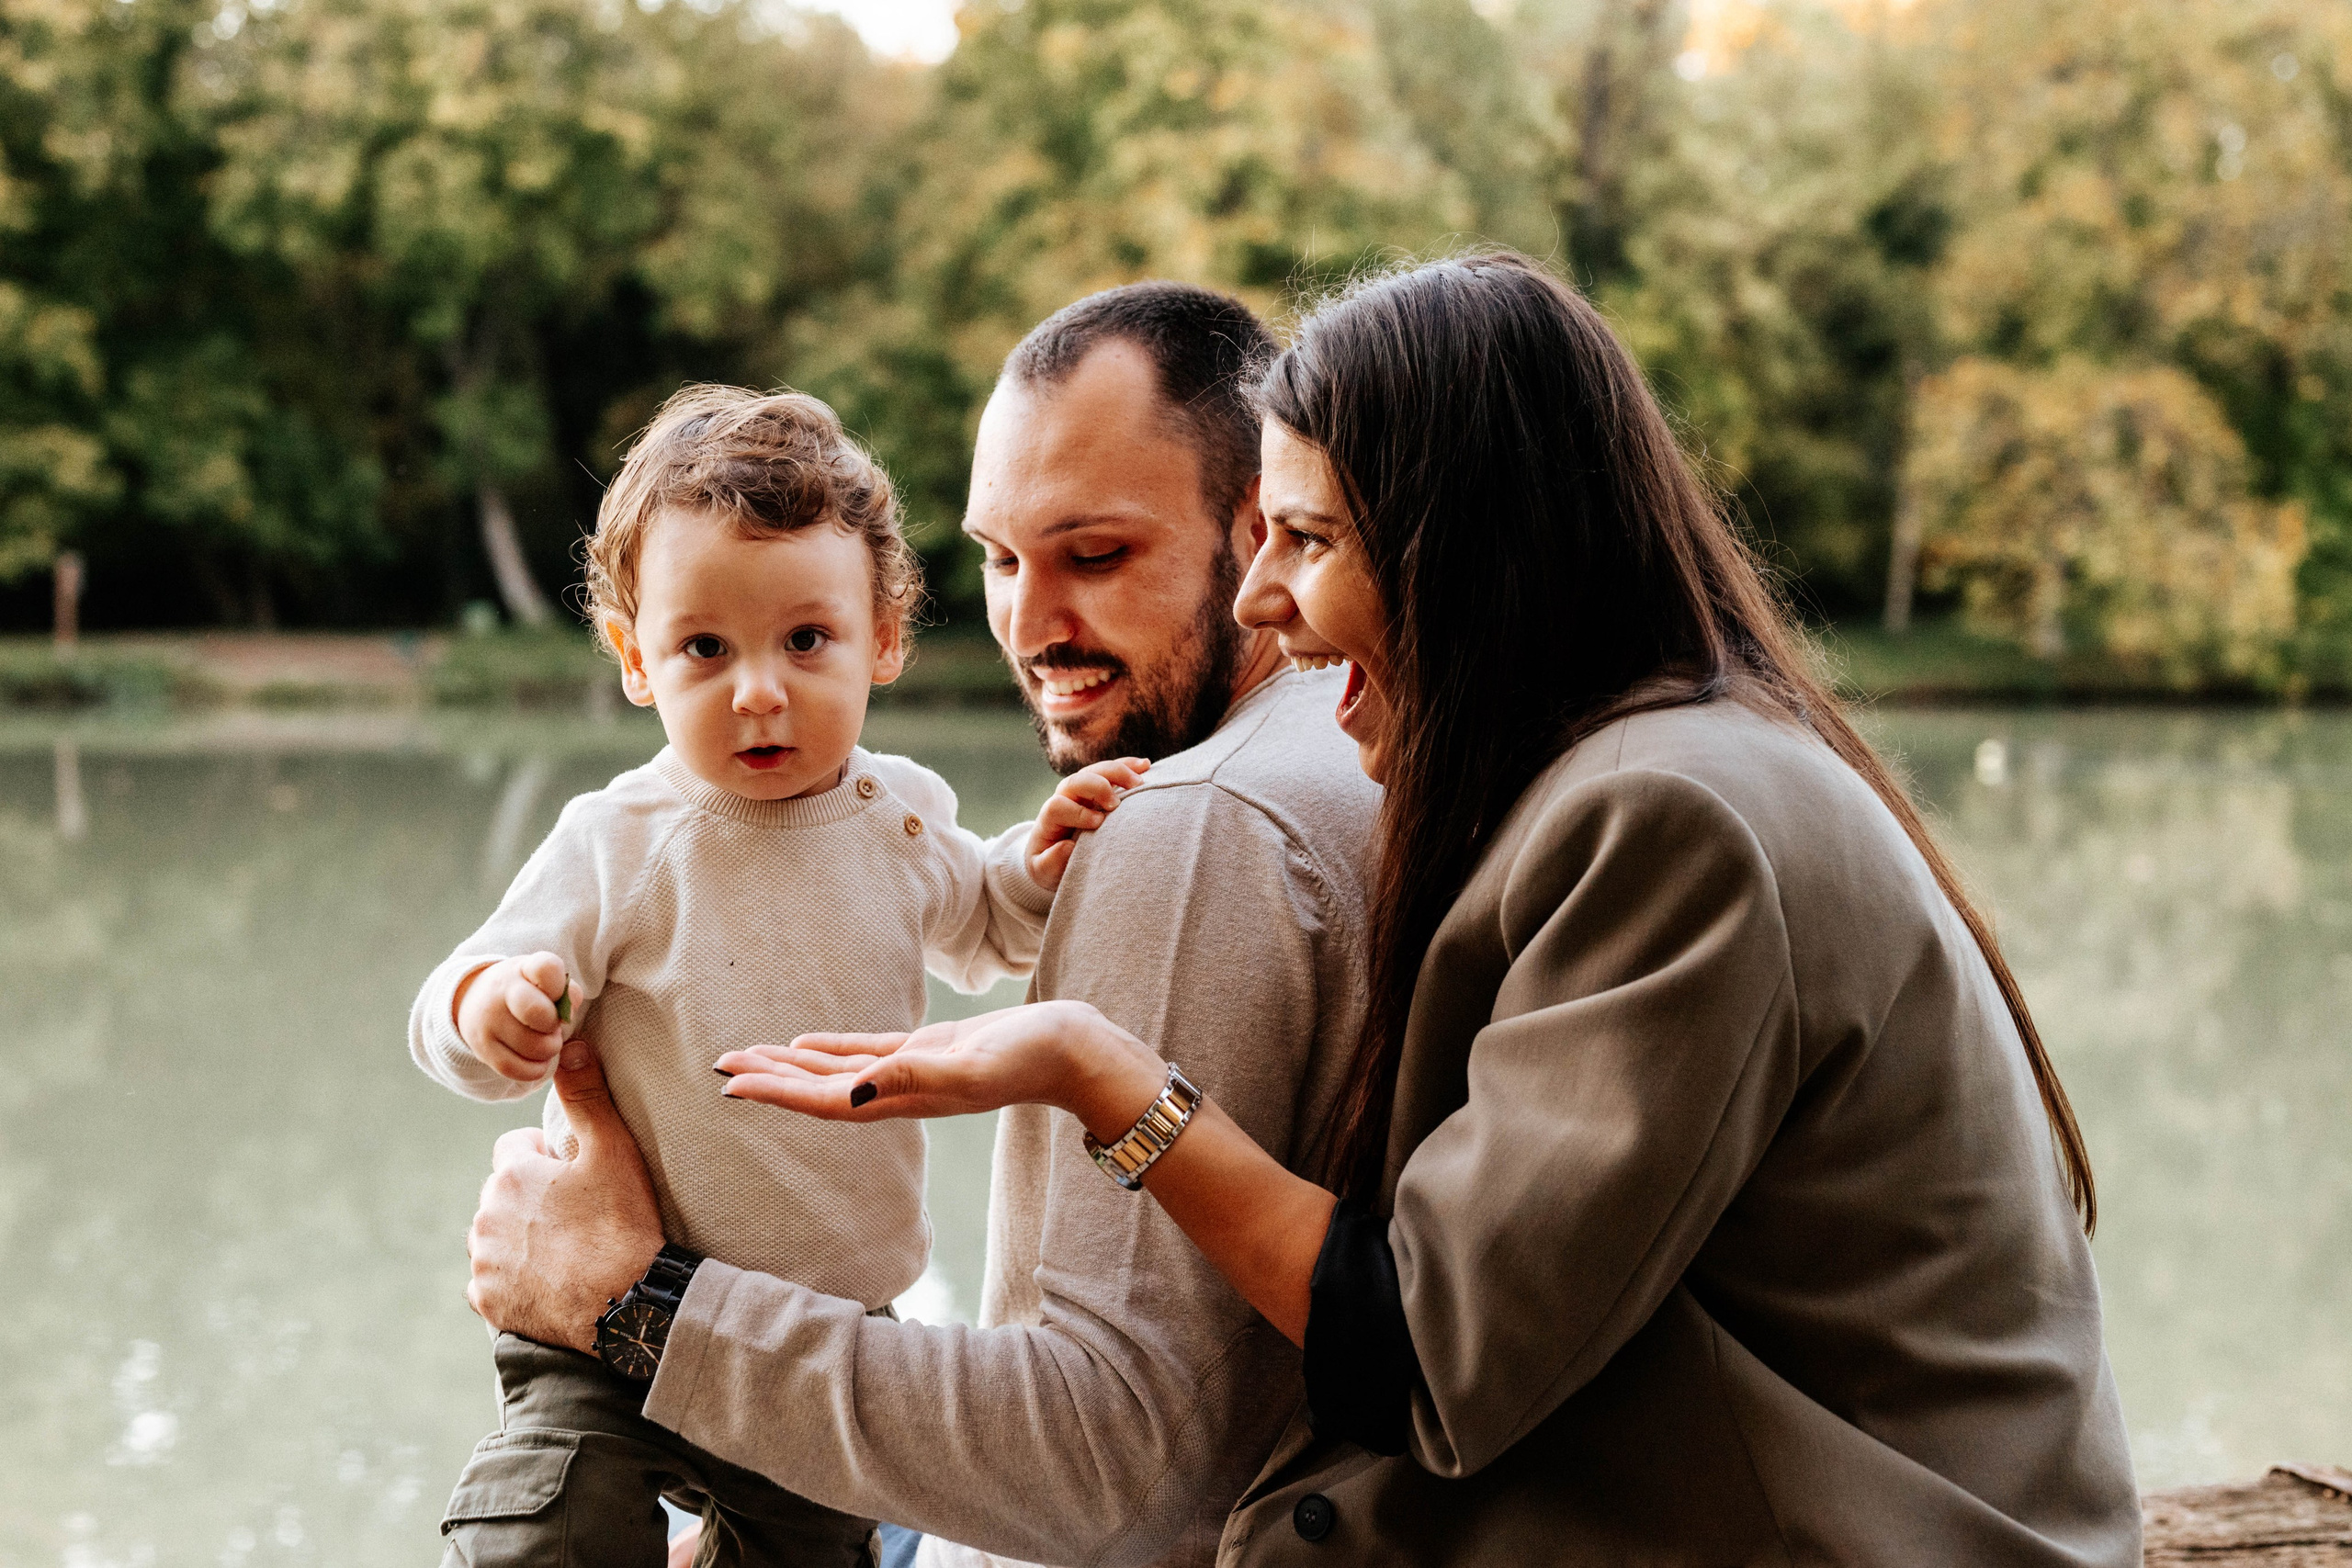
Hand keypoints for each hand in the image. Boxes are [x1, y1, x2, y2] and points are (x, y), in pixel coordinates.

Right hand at [454, 951, 581, 1083]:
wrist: (476, 1000)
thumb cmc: (526, 992)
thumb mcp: (545, 981)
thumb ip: (567, 993)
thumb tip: (568, 1014)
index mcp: (524, 968)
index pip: (547, 969)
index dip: (560, 987)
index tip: (556, 996)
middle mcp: (501, 991)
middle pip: (540, 1013)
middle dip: (554, 1025)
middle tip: (552, 1026)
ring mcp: (488, 1021)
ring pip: (534, 1047)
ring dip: (549, 1049)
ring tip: (545, 1041)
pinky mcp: (483, 1049)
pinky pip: (517, 1070)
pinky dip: (535, 1069)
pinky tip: (536, 1060)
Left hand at [467, 1038, 664, 1352]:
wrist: (625, 1305)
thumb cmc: (622, 1224)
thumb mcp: (613, 1151)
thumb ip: (587, 1096)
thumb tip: (571, 1045)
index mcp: (511, 1174)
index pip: (514, 1148)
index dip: (546, 1157)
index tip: (574, 1175)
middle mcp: (484, 1215)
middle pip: (502, 1193)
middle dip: (529, 1198)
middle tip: (576, 1214)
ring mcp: (482, 1262)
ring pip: (493, 1236)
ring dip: (516, 1237)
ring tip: (564, 1249)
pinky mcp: (487, 1301)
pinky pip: (490, 1281)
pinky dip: (511, 1279)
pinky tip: (547, 1280)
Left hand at [714, 999, 1167, 1142]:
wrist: (1073, 1052)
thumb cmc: (1029, 1059)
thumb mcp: (969, 1067)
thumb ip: (911, 1079)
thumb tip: (851, 1095)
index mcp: (902, 1099)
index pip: (824, 1099)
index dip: (776, 1091)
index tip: (730, 1082)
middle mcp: (898, 1092)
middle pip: (818, 1089)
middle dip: (769, 1079)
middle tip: (721, 1065)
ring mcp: (912, 1072)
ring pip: (836, 1071)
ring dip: (792, 1065)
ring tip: (749, 1055)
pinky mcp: (928, 1051)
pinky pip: (866, 1052)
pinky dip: (831, 1049)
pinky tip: (806, 1042)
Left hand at [1025, 757, 1146, 890]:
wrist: (1055, 854)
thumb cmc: (1051, 864)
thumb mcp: (1044, 870)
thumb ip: (1050, 862)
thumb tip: (1067, 846)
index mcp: (1050, 817)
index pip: (1058, 806)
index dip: (1078, 813)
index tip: (1098, 824)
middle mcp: (1065, 797)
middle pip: (1077, 780)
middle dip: (1098, 787)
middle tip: (1116, 804)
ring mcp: (1084, 790)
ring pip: (1097, 770)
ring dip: (1118, 773)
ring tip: (1139, 784)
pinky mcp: (1100, 787)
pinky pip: (1113, 771)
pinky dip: (1129, 766)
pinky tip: (1146, 766)